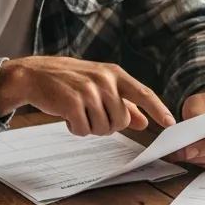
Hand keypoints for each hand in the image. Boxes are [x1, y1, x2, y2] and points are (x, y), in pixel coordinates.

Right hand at [0, 55, 174, 135]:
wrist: (33, 75)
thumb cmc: (69, 81)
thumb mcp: (99, 86)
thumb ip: (123, 103)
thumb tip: (144, 121)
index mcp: (114, 74)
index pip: (143, 93)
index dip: (158, 109)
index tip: (170, 123)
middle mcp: (104, 80)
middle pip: (122, 120)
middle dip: (108, 126)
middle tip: (92, 116)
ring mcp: (88, 90)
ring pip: (103, 128)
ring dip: (90, 128)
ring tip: (78, 113)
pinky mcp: (72, 102)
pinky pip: (84, 130)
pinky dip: (76, 129)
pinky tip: (68, 117)